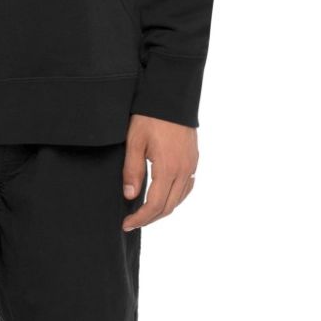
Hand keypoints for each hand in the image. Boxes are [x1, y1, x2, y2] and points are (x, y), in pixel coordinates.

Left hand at [121, 113, 198, 230]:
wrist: (172, 96)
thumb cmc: (150, 116)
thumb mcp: (135, 141)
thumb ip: (132, 170)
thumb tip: (130, 196)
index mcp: (168, 169)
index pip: (154, 205)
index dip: (140, 218)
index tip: (126, 224)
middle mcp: (184, 171)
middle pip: (168, 207)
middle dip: (150, 218)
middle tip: (132, 221)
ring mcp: (191, 165)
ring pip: (179, 199)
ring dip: (163, 209)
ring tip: (145, 212)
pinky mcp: (194, 159)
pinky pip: (187, 187)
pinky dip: (175, 197)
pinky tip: (165, 195)